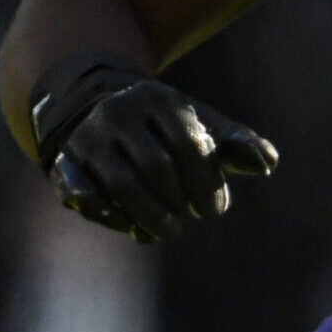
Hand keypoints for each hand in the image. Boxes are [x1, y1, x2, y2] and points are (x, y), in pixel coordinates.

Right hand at [33, 61, 278, 241]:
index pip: (190, 145)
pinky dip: (111, 217)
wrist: (97, 107)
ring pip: (121, 184)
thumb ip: (236, 144)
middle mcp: (119, 114)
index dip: (207, 183)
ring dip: (150, 215)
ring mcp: (87, 138)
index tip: (215, 211)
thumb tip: (268, 164)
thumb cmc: (163, 125)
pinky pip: (84, 195)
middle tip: (191, 219)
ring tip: (169, 232)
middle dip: (179, 200)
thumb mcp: (200, 125)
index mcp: (159, 100)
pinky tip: (134, 228)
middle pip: (157, 167)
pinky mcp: (63, 162)